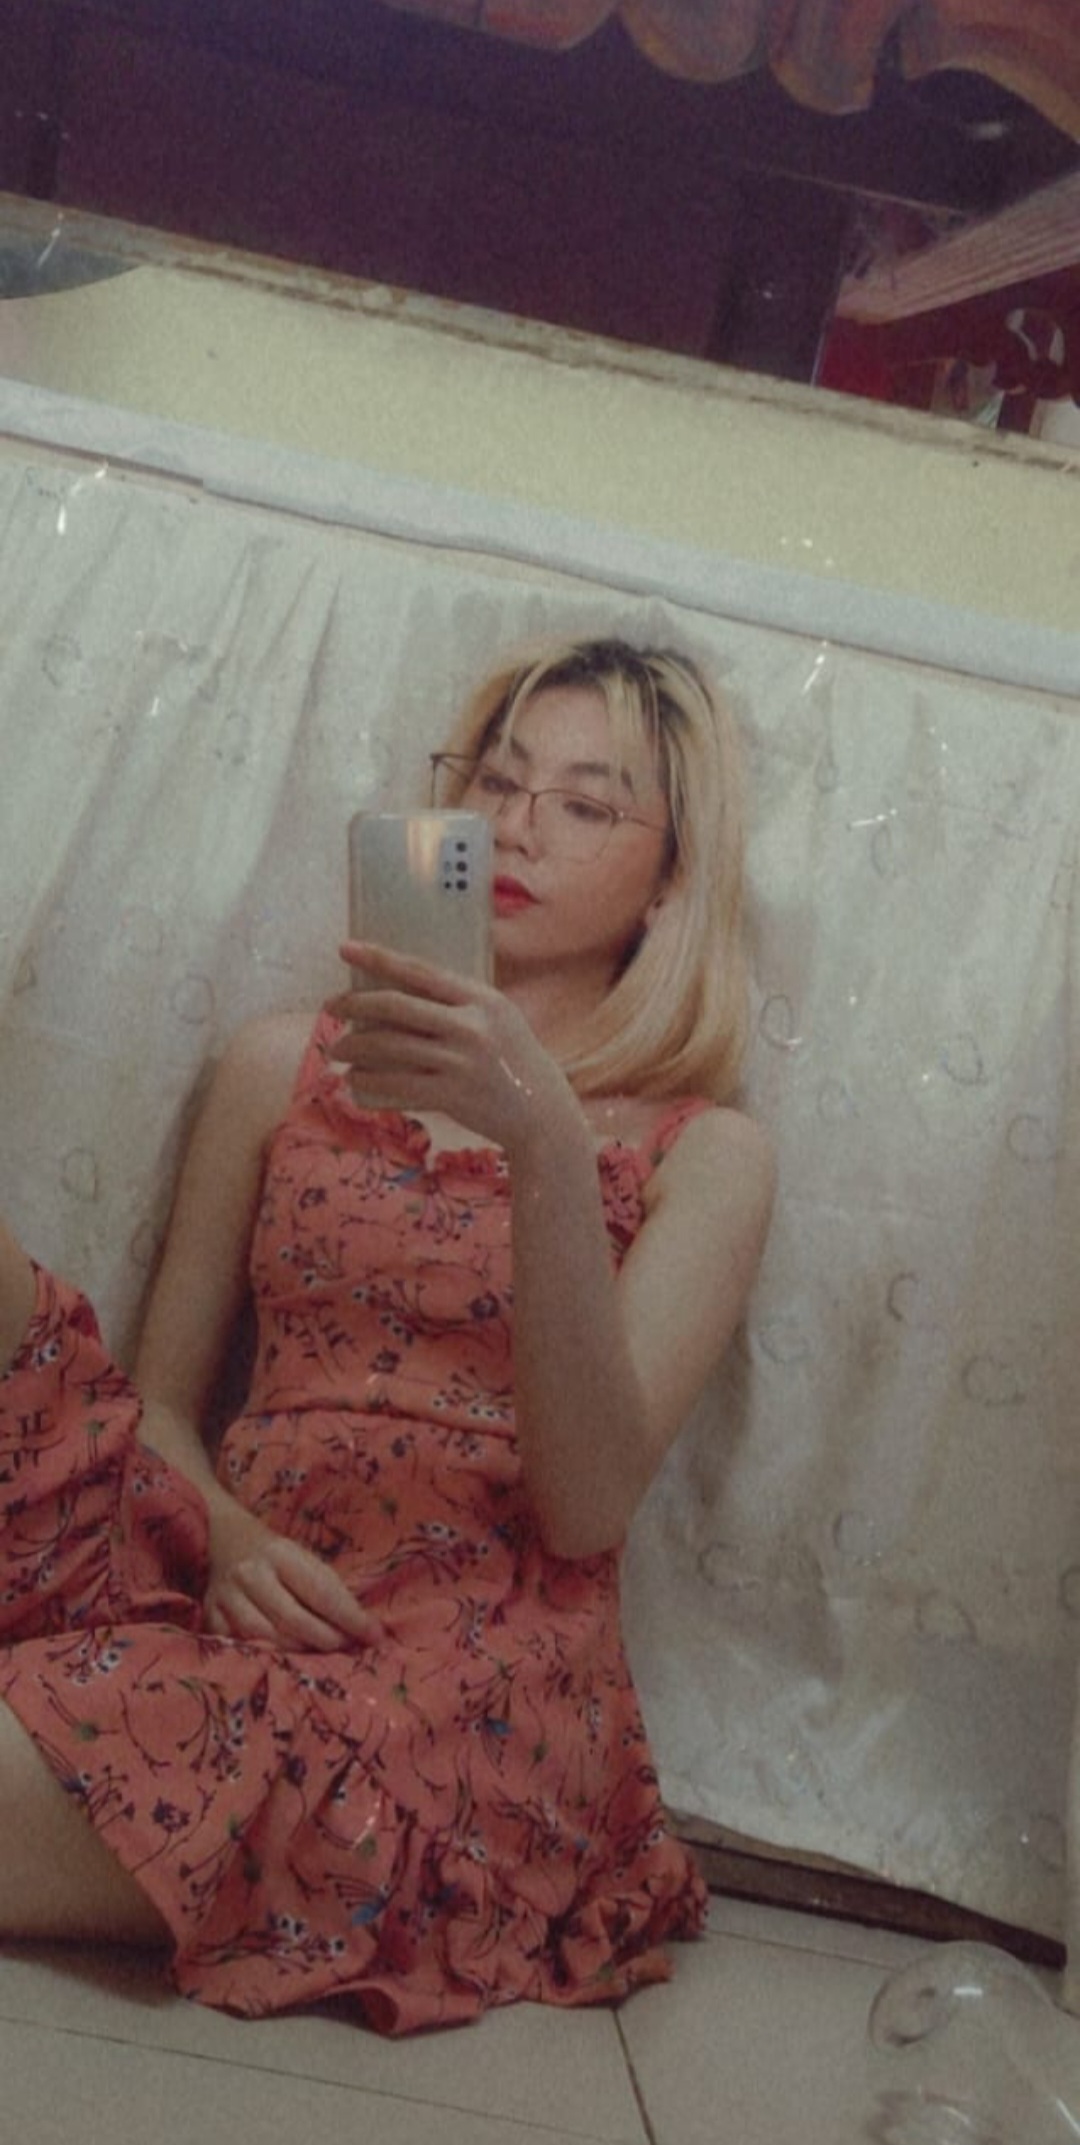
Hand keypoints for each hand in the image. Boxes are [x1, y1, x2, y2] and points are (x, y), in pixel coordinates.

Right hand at [203, 1495, 382, 1651]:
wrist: (226, 1540)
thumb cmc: (277, 1556)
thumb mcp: (305, 1560)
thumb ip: (331, 1591)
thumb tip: (368, 1629)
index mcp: (281, 1553)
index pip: (321, 1592)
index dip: (350, 1618)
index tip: (375, 1635)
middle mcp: (251, 1574)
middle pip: (292, 1619)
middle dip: (325, 1640)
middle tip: (347, 1648)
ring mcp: (226, 1597)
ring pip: (264, 1637)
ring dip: (297, 1653)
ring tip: (318, 1656)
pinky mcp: (211, 1616)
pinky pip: (238, 1645)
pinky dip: (264, 1655)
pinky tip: (281, 1659)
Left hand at [329, 940, 581, 1157]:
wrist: (542, 1114)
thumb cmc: (515, 1063)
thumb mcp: (499, 1019)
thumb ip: (459, 1003)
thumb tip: (401, 989)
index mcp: (482, 999)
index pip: (420, 971)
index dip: (378, 958)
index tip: (345, 949)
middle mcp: (470, 1027)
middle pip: (395, 1007)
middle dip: (354, 1005)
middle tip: (330, 1008)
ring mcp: (460, 1062)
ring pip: (389, 1048)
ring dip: (354, 1048)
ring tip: (338, 1050)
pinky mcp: (452, 1096)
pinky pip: (395, 1086)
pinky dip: (369, 1084)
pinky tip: (356, 1082)